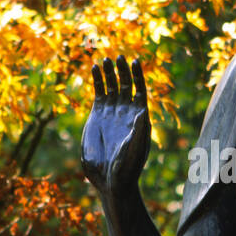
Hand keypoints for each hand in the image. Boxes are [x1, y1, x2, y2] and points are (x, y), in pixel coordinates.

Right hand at [81, 56, 150, 197]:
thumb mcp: (134, 150)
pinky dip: (97, 80)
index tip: (134, 62)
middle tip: (118, 57)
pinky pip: (99, 93)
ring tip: (104, 59)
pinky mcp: (98, 115)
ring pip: (112, 86)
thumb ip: (137, 132)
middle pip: (126, 85)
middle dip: (122, 71)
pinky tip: (94, 68)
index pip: (140, 90)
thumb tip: (141, 114)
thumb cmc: (126, 167)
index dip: (138, 76)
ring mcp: (112, 112)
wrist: (110, 178)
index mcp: (139, 117)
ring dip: (109, 72)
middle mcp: (126, 112)